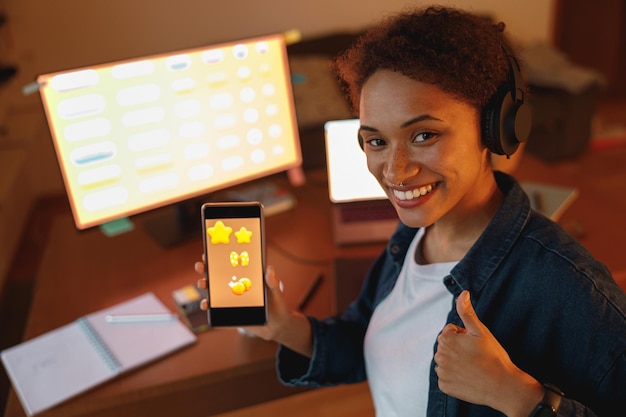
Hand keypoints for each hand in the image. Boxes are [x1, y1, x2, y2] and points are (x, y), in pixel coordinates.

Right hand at [194, 260, 312, 354]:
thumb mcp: (276, 292)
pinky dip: (208, 306)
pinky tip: (206, 305)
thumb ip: (273, 282)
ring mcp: (231, 300)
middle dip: (205, 270)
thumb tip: (270, 268)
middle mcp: (236, 288)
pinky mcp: (230, 314)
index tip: (209, 253)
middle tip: (200, 266)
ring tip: (202, 284)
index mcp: (246, 278)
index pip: (230, 266)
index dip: (218, 259)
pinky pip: (216, 309)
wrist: (276, 326)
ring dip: (204, 286)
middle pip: (217, 276)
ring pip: (213, 291)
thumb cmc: (277, 306)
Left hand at [434, 291, 542, 416]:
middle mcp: (439, 356)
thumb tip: (463, 293)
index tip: (475, 345)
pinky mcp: (444, 386)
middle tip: (476, 356)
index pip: (451, 331)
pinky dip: (455, 377)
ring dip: (456, 362)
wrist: (503, 386)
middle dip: (459, 348)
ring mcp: (441, 372)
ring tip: (474, 367)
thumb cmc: (493, 356)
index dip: (465, 336)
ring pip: (447, 361)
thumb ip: (467, 311)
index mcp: (445, 339)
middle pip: (447, 346)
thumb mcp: (480, 330)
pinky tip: (469, 378)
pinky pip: (447, 377)